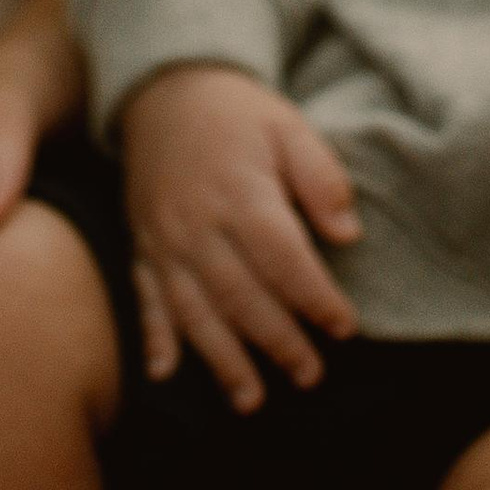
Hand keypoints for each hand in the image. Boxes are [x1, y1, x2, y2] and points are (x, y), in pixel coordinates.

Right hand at [120, 66, 363, 410]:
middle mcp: (198, 224)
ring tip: (251, 399)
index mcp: (240, 193)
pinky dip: (153, 338)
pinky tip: (165, 373)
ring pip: (194, 310)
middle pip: (241, 296)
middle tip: (311, 376)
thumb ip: (322, 178)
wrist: (166, 90)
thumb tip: (348, 236)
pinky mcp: (142, 246)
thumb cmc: (238, 112)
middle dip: (278, 341)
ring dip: (223, 359)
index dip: (315, 298)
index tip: (345, 327)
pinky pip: (145, 299)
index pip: (283, 259)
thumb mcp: (290, 126)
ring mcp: (164, 239)